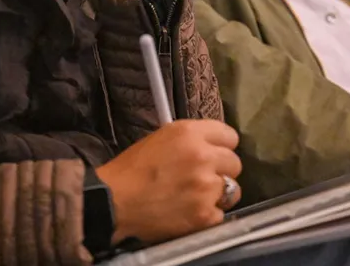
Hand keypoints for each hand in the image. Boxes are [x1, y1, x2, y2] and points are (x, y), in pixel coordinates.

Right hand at [96, 120, 242, 243]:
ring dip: (219, 194)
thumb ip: (192, 139)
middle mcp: (203, 157)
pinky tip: (190, 212)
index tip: (215, 154)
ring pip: (233, 190)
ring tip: (197, 197)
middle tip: (202, 177)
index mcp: (190, 133)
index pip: (230, 136)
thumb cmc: (131, 170)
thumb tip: (212, 146)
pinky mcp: (205, 215)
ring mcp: (206, 187)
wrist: (114, 202)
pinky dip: (208, 215)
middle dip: (221, 170)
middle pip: (235, 163)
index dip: (221, 147)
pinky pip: (220, 214)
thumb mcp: (162, 138)